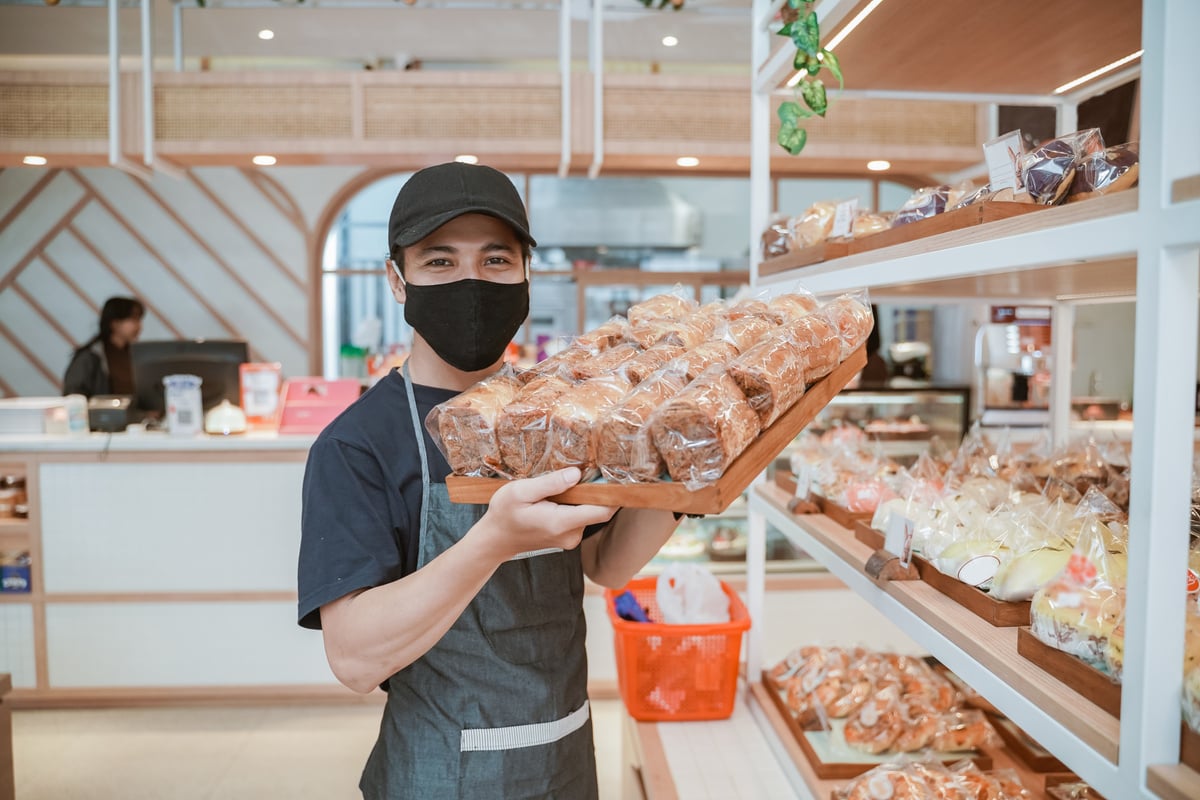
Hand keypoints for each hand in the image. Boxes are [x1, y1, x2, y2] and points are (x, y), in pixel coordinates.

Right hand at [475, 468, 616, 561]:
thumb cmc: (504, 514)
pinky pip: (581, 517)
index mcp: (561, 522)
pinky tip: (562, 495)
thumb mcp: (520, 492)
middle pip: (599, 510)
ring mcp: (571, 538)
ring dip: (584, 497)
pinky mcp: (568, 537)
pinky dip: (577, 505)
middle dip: (597, 490)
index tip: (616, 474)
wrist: (495, 540)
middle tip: (591, 468)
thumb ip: (550, 484)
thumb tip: (576, 473)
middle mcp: (571, 534)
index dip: (613, 493)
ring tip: (569, 481)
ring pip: (590, 513)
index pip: (602, 511)